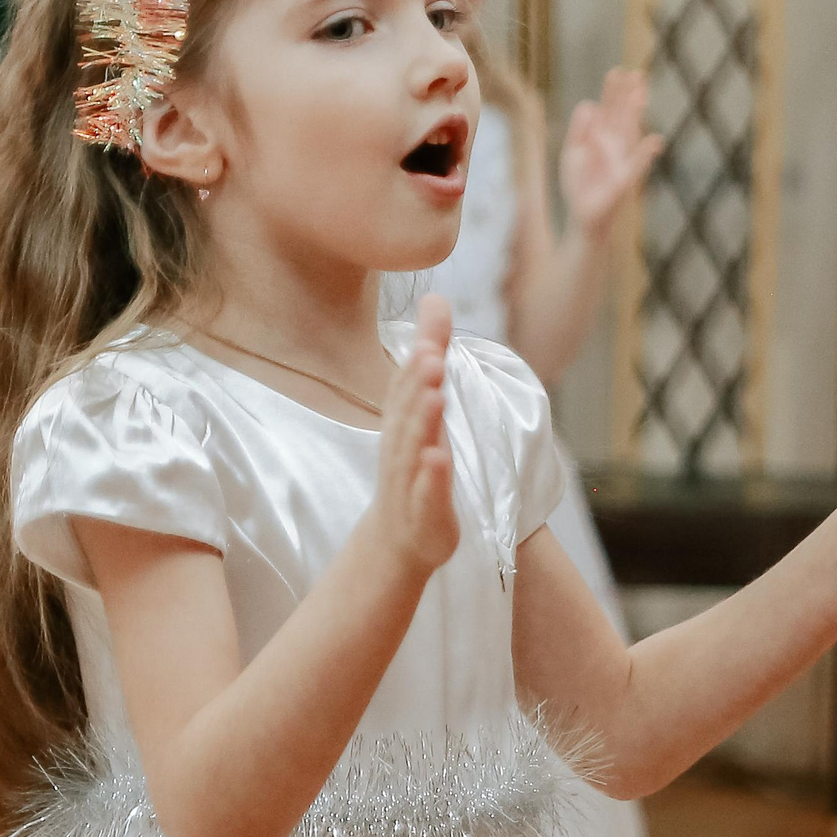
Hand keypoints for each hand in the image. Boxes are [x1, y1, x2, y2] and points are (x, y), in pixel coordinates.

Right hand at [367, 296, 459, 577]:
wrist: (398, 539)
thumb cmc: (413, 465)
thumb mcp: (425, 407)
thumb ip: (431, 353)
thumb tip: (435, 298)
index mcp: (402, 422)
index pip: (406, 386)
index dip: (418, 358)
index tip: (432, 330)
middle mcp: (401, 446)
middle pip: (407, 411)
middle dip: (418, 383)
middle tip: (432, 354)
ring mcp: (410, 480)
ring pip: (414, 448)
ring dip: (423, 423)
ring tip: (435, 397)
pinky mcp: (425, 511)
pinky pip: (426, 492)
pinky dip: (431, 476)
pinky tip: (438, 459)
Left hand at [560, 67, 662, 237]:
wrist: (583, 214)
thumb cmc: (579, 184)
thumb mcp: (573, 153)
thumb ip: (578, 130)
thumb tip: (588, 104)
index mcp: (602, 138)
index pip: (609, 110)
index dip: (614, 92)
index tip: (617, 71)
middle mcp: (616, 146)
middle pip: (623, 116)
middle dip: (628, 95)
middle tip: (635, 73)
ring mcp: (622, 160)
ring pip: (631, 133)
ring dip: (636, 115)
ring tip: (641, 94)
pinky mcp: (625, 180)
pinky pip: (637, 165)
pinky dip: (646, 154)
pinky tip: (655, 140)